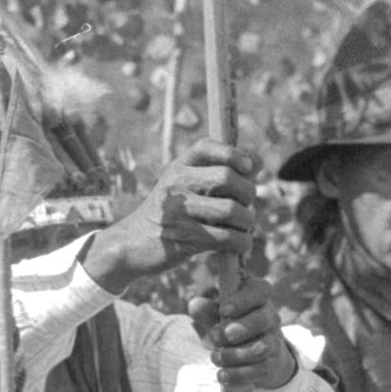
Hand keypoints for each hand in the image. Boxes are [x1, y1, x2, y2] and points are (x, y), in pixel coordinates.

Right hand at [82, 140, 259, 294]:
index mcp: (177, 167)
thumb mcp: (184, 187)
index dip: (234, 154)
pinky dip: (242, 243)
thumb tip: (258, 161)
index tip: (248, 169)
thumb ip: (219, 174)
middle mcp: (176, 184)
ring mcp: (179, 211)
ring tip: (243, 227)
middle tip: (246, 207)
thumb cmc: (170, 215)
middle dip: (248, 194)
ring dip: (247, 222)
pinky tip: (239, 245)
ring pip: (231, 210)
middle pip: (227, 178)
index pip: (207, 146)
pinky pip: (229, 238)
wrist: (132, 245)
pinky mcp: (186, 238)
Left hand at [188, 277, 295, 390]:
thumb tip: (195, 305)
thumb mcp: (218, 318)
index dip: (243, 300)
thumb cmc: (231, 328)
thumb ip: (206, 311)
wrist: (254, 357)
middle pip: (263, 319)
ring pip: (262, 347)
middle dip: (239, 329)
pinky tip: (222, 375)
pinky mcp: (272, 363)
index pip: (260, 290)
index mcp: (258, 298)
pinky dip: (239, 374)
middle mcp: (270, 317)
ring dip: (235, 354)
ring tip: (215, 357)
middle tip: (216, 337)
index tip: (224, 310)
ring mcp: (274, 341)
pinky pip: (260, 369)